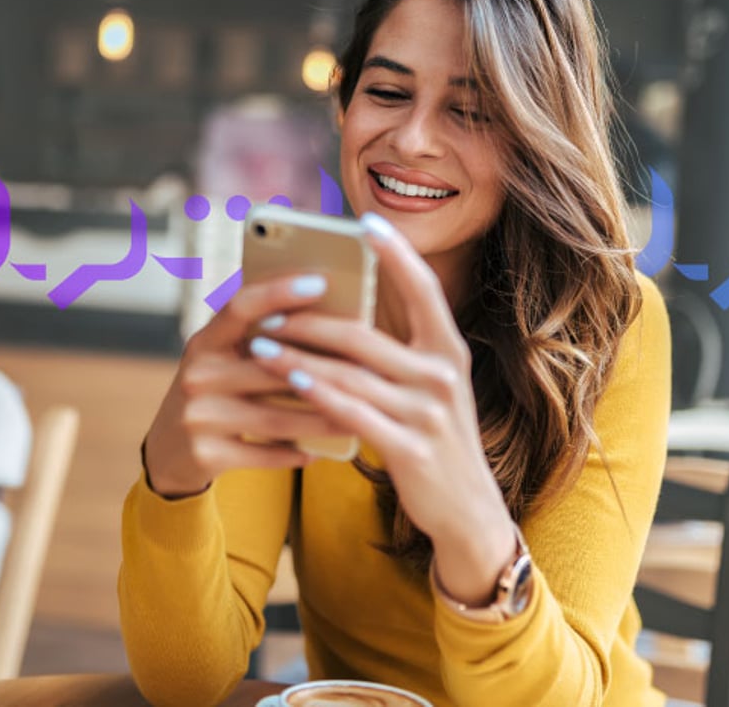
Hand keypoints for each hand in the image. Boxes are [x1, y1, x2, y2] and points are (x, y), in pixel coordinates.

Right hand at [143, 273, 349, 497]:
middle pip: (268, 367)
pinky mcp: (204, 455)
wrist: (169, 452)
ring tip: (358, 417)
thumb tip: (327, 312)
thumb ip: (259, 339)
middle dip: (321, 370)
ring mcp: (196, 416)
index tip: (319, 282)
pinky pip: (264, 454)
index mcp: (205, 341)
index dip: (277, 291)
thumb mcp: (224, 360)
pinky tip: (322, 453)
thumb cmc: (216, 394)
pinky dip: (295, 454)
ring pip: (274, 416)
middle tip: (368, 368)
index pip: (240, 306)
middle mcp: (196, 374)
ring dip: (321, 419)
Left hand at [248, 214, 514, 602]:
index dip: (396, 253)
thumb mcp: (429, 385)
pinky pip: (353, 413)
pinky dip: (317, 394)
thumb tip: (347, 307)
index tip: (365, 222)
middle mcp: (443, 374)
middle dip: (311, 318)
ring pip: (351, 373)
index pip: (423, 289)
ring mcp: (429, 412)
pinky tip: (288, 380)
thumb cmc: (435, 434)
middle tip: (268, 307)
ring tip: (261, 342)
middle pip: (366, 334)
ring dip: (299, 356)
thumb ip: (398, 348)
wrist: (467, 508)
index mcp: (448, 349)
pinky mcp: (411, 447)